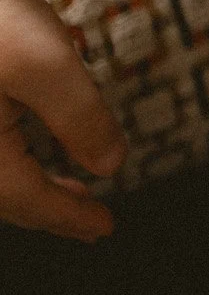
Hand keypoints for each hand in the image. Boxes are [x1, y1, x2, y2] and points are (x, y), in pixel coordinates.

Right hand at [2, 0, 124, 239]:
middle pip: (0, 194)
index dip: (68, 216)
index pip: (23, 200)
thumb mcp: (51, 66)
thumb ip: (83, 120)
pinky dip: (10, 159)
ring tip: (72, 189)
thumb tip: (111, 167)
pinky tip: (33, 150)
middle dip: (48, 209)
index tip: (107, 229)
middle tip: (93, 222)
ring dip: (29, 185)